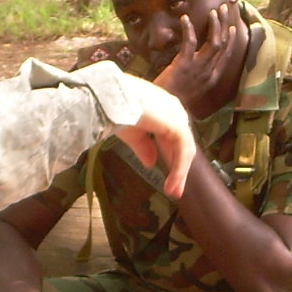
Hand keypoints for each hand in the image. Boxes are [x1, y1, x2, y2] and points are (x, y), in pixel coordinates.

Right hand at [111, 76, 195, 198]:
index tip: (169, 178)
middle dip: (178, 168)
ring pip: (184, 148)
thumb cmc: (113, 110)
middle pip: (181, 143)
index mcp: (161, 107)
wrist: (107, 100)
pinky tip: (173, 181)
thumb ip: (143, 147)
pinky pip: (182, 150)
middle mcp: (172, 108)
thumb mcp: (131, 133)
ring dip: (180, 172)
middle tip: (174, 191)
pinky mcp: (176, 124)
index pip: (173, 135)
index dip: (171, 157)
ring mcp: (175, 115)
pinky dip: (179, 168)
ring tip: (173, 192)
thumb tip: (151, 163)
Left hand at [155, 2, 243, 116]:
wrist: (162, 113)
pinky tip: (185, 18)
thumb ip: (194, 77)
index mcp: (211, 79)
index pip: (226, 55)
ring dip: (215, 24)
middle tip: (223, 9)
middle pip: (223, 45)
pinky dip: (189, 29)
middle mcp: (209, 73)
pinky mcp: (183, 66)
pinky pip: (190, 42)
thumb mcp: (189, 90)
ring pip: (214, 42)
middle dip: (224, 24)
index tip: (230, 26)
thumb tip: (193, 66)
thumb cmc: (172, 101)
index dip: (230, 39)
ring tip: (214, 11)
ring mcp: (197, 69)